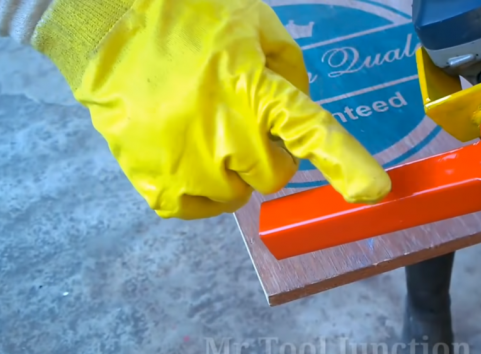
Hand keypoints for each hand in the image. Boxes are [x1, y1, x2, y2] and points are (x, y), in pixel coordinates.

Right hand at [32, 0, 391, 218]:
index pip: (310, 132)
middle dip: (268, 154)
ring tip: (208, 134)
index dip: (346, 162)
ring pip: (235, 196)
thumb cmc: (187, 18)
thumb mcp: (253, 24)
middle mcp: (223, 132)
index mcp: (252, 88)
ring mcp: (185, 161)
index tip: (374, 190)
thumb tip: (299, 109)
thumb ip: (289, 68)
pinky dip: (201, 190)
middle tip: (241, 121)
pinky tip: (189, 157)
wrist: (107, 24)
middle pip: (273, 175)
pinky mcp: (151, 180)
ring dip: (233, 172)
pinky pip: (195, 208)